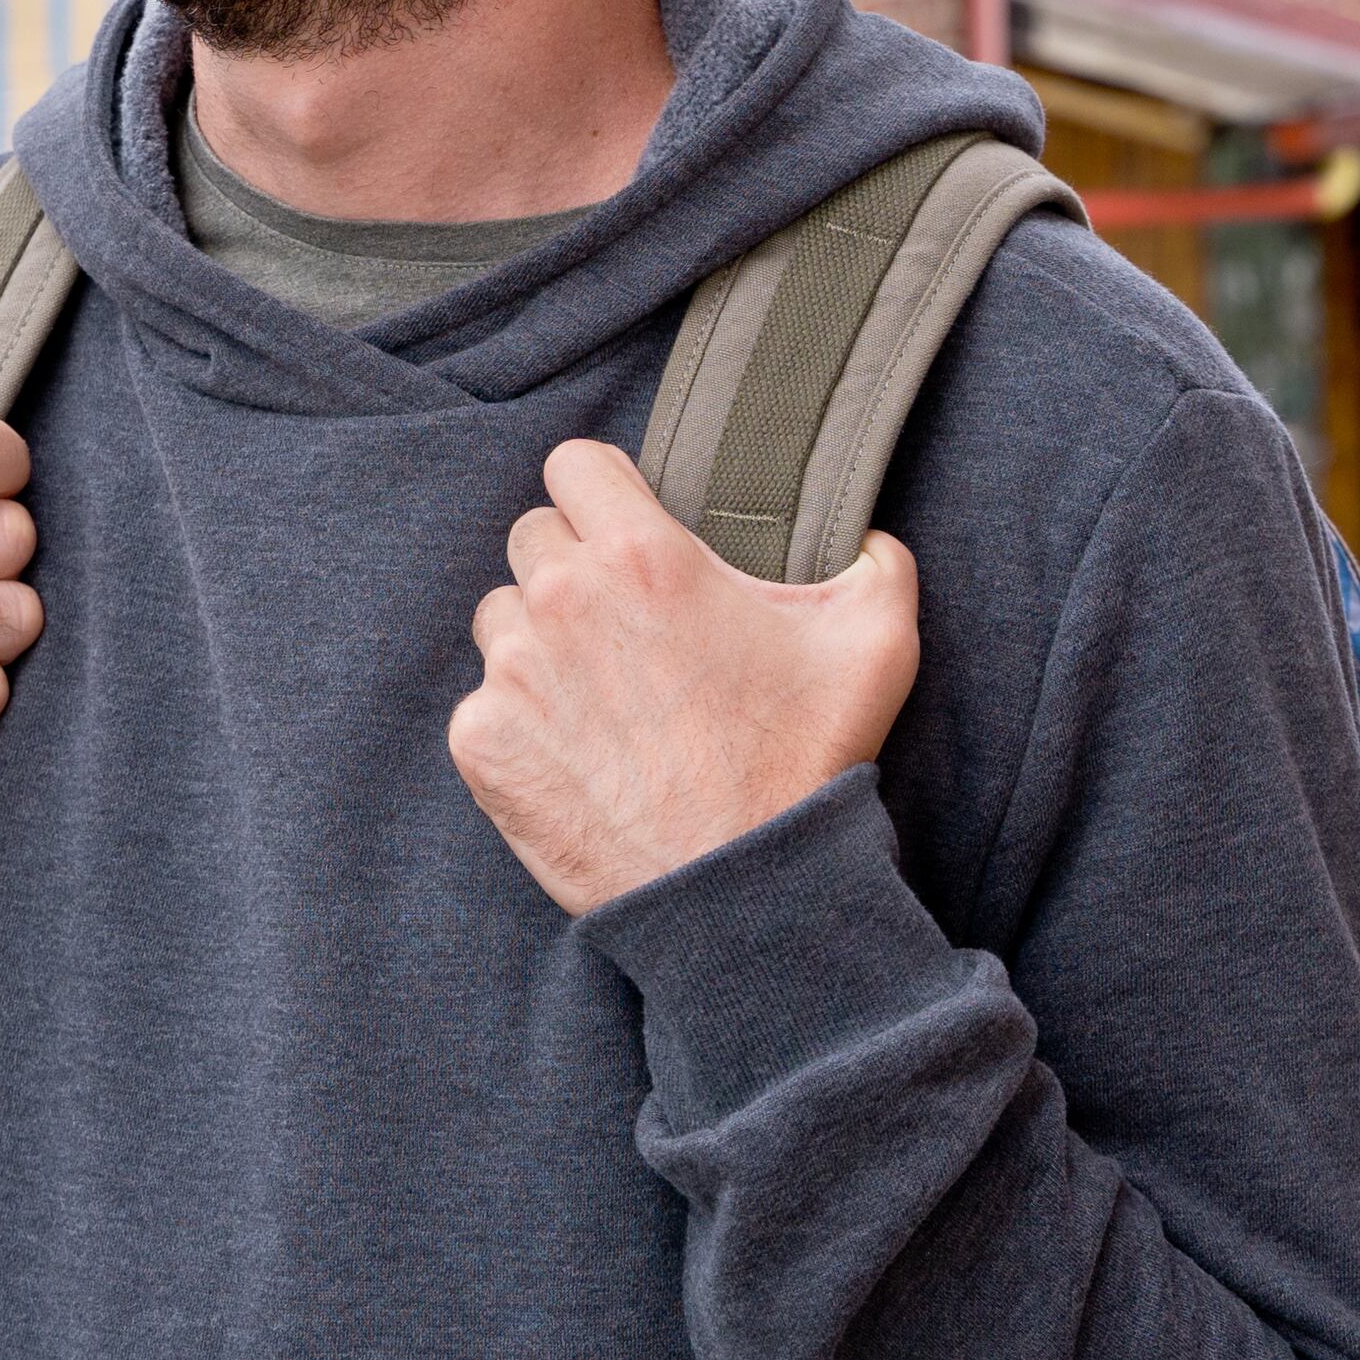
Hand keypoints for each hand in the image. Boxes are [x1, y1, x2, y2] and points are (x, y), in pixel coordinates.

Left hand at [448, 437, 919, 914]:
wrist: (743, 894)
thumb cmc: (805, 765)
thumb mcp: (876, 642)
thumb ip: (875, 561)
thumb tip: (865, 536)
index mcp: (641, 555)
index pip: (574, 465)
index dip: (604, 492)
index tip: (628, 529)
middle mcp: (562, 600)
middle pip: (534, 537)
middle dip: (575, 567)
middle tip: (627, 624)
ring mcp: (512, 674)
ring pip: (502, 617)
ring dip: (540, 641)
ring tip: (605, 694)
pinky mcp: (483, 744)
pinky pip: (484, 702)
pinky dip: (521, 721)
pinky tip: (580, 753)